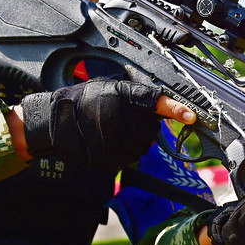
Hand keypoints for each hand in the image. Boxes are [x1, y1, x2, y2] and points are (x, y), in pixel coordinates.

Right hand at [17, 78, 191, 171]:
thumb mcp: (108, 86)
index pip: (154, 101)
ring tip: (114, 128)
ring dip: (137, 137)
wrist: (54, 123)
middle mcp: (122, 119)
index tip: (191, 116)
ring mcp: (117, 140)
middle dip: (145, 123)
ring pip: (144, 142)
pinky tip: (110, 140)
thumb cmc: (80, 101)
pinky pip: (132, 154)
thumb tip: (158, 102)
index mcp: (122, 96)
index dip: (175, 109)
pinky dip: (127, 149)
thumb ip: (134, 95)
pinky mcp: (113, 157)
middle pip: (152, 126)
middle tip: (124, 117)